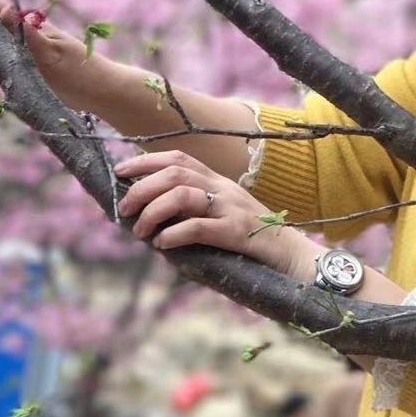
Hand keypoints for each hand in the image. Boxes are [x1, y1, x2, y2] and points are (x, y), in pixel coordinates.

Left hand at [114, 148, 321, 280]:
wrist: (295, 258)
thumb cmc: (254, 244)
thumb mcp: (224, 219)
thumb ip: (195, 215)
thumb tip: (154, 226)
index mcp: (220, 182)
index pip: (179, 158)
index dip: (146, 161)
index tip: (120, 171)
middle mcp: (224, 189)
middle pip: (175, 172)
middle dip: (142, 187)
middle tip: (125, 209)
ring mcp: (232, 208)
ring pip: (182, 194)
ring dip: (153, 211)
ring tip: (141, 231)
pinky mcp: (238, 232)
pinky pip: (198, 227)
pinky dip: (174, 234)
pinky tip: (163, 245)